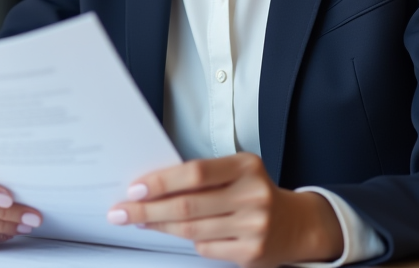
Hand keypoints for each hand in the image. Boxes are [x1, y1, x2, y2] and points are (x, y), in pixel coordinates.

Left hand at [105, 153, 342, 266]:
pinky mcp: (252, 253)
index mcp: (246, 167)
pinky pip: (205, 248)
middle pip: (188, 206)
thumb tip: (151, 186)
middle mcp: (252, 195)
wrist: (297, 225)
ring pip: (192, 230)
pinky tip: (176, 233)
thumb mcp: (236, 173)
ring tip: (139, 221)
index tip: (134, 189)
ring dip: (159, 226)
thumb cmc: (253, 192)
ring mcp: (254, 226)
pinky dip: (187, 241)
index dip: (161, 182)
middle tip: (121, 211)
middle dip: (148, 210)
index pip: (195, 173)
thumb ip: (202, 178)